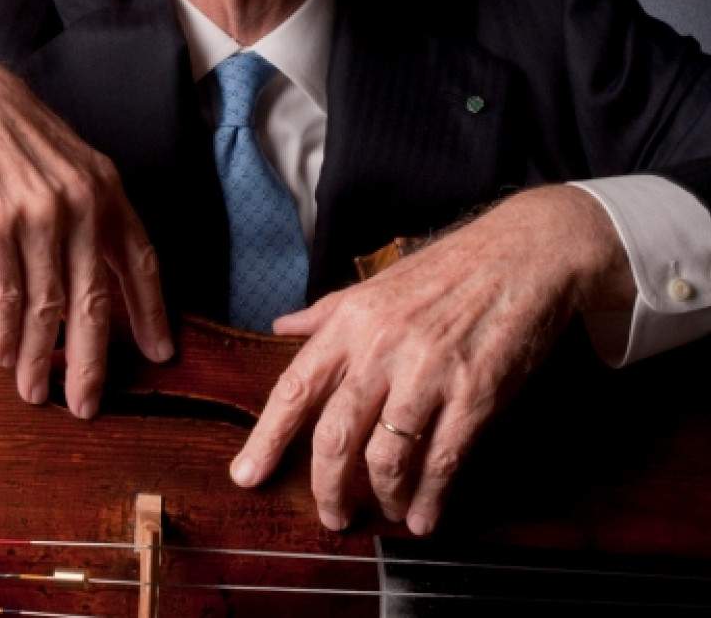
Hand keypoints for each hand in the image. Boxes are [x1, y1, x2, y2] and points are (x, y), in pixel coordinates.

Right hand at [0, 15, 173, 414]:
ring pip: (48, 307)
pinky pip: (3, 296)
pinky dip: (4, 334)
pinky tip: (3, 356)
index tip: (161, 353)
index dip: (152, 311)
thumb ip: (82, 205)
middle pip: (97, 300)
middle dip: (94, 360)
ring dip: (41, 359)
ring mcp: (36, 213)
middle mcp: (80, 201)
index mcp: (104, 185)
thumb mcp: (61, 156)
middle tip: (89, 404)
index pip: (141, 260)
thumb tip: (88, 267)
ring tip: (36, 392)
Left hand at [230, 186, 633, 533]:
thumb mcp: (376, 284)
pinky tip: (425, 516)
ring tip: (387, 511)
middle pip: (335, 435)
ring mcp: (429, 370)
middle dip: (327, 486)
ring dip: (383, 497)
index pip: (295, 386)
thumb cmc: (447, 268)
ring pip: (386, 456)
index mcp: (351, 320)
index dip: (267, 437)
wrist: (523, 252)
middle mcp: (381, 346)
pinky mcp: (476, 392)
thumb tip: (281, 327)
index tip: (246, 475)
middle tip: (331, 516)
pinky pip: (442, 460)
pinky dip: (431, 498)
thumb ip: (326, 313)